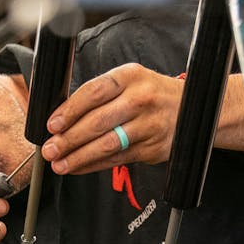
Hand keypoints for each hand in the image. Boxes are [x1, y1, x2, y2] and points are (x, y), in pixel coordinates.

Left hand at [40, 63, 182, 174]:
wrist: (193, 110)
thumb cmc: (152, 94)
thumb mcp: (130, 81)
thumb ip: (101, 94)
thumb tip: (62, 117)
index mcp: (130, 76)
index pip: (93, 92)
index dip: (69, 110)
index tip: (52, 125)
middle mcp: (140, 99)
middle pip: (98, 121)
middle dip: (69, 139)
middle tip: (50, 149)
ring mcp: (148, 125)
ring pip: (107, 144)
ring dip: (79, 157)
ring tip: (60, 164)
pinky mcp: (152, 148)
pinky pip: (118, 159)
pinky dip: (94, 165)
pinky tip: (78, 167)